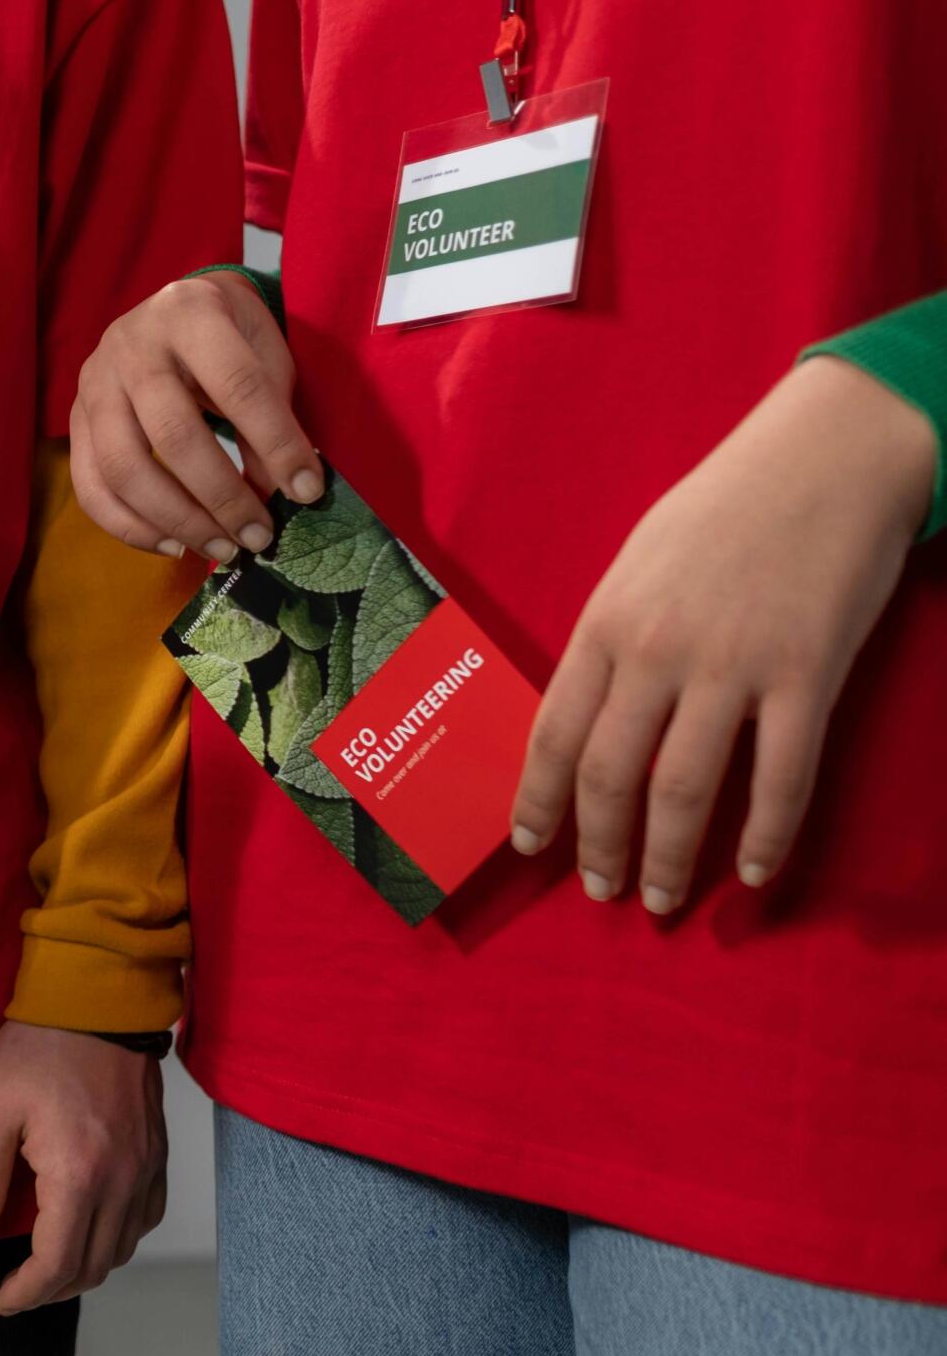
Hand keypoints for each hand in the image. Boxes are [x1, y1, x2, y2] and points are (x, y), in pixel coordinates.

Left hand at [0, 1020, 168, 1313]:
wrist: (98, 998)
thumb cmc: (42, 1045)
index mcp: (79, 1175)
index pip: (58, 1263)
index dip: (28, 1292)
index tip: (3, 1300)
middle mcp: (122, 1180)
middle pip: (95, 1266)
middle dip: (54, 1289)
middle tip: (19, 1288)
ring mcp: (146, 1167)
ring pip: (125, 1246)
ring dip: (88, 1267)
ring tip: (50, 1265)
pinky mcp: (157, 1152)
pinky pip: (146, 1216)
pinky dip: (118, 1237)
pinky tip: (91, 1228)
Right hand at [69, 269, 322, 561]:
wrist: (170, 310)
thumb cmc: (230, 336)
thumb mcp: (265, 357)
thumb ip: (270, 421)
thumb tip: (272, 496)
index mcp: (190, 313)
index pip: (238, 386)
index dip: (275, 443)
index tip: (307, 491)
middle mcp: (131, 345)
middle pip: (173, 434)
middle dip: (222, 496)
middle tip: (258, 536)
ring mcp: (94, 383)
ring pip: (124, 468)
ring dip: (177, 521)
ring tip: (221, 549)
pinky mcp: (75, 420)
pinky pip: (91, 487)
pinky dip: (131, 528)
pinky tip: (174, 546)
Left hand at [510, 357, 935, 910]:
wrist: (824, 457)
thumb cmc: (723, 509)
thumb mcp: (635, 566)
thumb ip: (610, 642)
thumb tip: (585, 714)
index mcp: (605, 624)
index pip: (554, 734)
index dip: (539, 801)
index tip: (531, 846)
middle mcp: (657, 652)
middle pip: (611, 775)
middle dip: (599, 846)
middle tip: (601, 893)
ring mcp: (734, 667)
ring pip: (685, 789)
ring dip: (670, 857)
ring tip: (662, 898)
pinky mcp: (807, 677)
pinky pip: (782, 777)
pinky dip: (766, 835)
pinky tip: (753, 873)